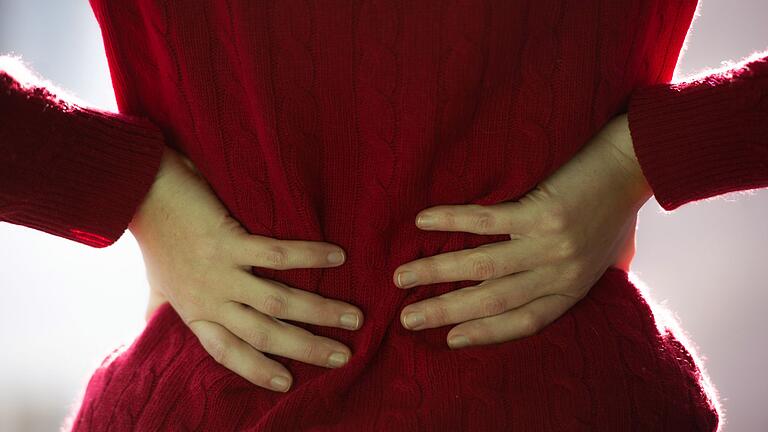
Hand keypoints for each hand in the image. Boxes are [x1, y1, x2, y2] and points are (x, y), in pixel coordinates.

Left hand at [128, 146, 364, 391]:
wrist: (137, 193)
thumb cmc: (155, 239)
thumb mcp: (157, 285)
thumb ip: (162, 308)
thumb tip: (151, 328)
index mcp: (196, 313)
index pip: (230, 352)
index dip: (258, 371)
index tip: (288, 384)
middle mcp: (210, 300)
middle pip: (265, 334)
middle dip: (307, 348)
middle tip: (343, 356)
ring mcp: (220, 272)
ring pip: (277, 302)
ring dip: (319, 311)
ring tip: (353, 316)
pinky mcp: (227, 241)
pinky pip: (275, 255)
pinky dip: (309, 257)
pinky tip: (337, 257)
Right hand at [392, 113, 652, 348]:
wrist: (640, 161)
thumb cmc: (616, 208)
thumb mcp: (604, 258)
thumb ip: (572, 276)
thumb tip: (542, 286)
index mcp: (574, 288)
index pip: (523, 321)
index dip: (484, 334)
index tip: (448, 340)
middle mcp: (560, 273)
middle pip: (493, 301)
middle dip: (444, 312)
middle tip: (406, 319)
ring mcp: (551, 244)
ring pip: (482, 267)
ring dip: (436, 272)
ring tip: (401, 277)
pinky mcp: (543, 211)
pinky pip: (487, 222)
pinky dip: (451, 221)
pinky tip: (423, 222)